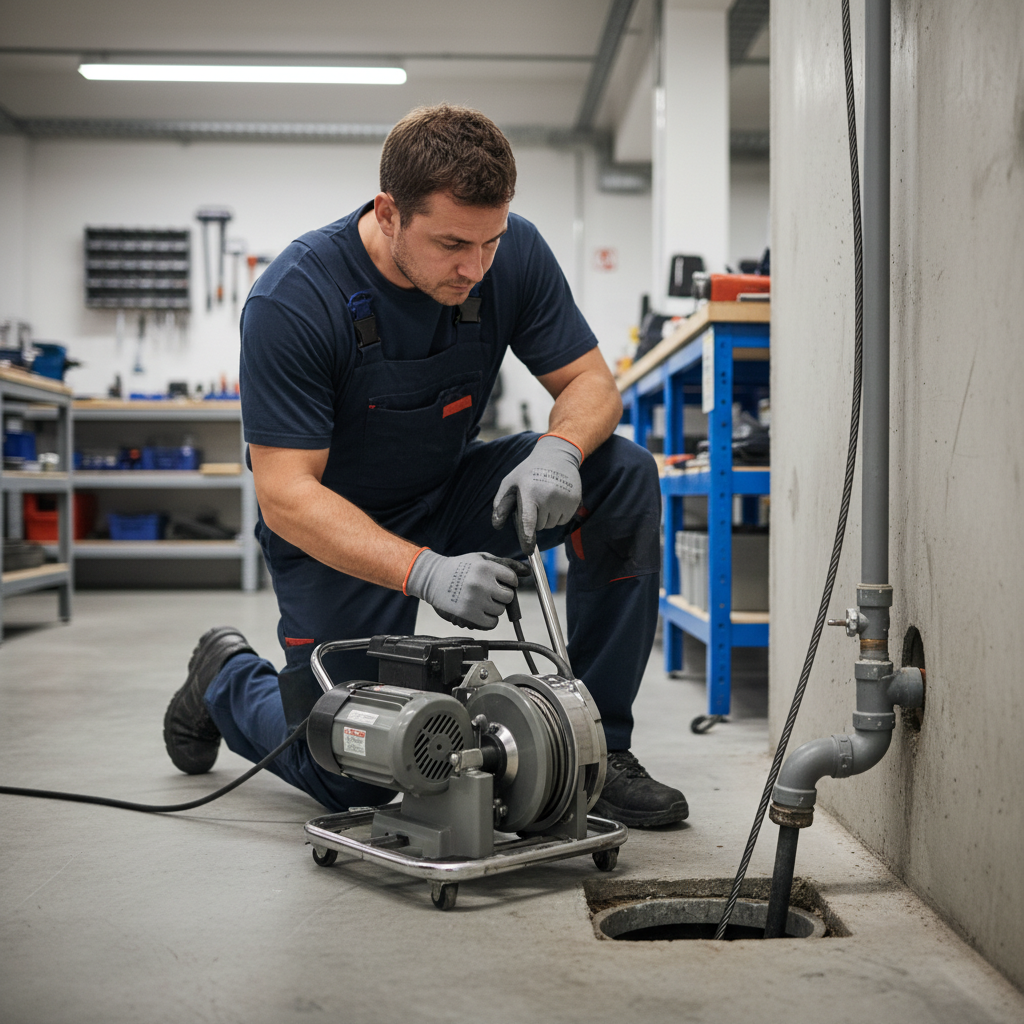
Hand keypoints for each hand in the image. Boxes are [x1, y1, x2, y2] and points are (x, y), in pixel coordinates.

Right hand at [404, 550, 530, 629]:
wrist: (432, 578)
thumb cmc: (458, 567)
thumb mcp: (481, 558)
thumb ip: (505, 564)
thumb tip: (528, 571)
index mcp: (485, 567)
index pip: (512, 579)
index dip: (508, 581)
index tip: (501, 582)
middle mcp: (481, 584)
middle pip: (508, 596)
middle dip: (502, 595)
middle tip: (491, 592)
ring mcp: (475, 600)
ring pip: (500, 610)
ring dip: (494, 607)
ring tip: (481, 600)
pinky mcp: (468, 614)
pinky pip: (491, 623)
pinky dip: (489, 620)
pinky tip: (480, 611)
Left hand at [491, 435, 581, 553]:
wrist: (557, 456)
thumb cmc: (528, 471)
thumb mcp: (510, 482)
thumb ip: (500, 503)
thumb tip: (496, 525)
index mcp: (530, 492)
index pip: (529, 520)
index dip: (528, 537)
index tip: (528, 550)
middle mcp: (548, 496)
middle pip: (539, 526)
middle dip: (535, 518)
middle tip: (535, 500)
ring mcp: (564, 499)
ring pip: (551, 524)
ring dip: (546, 517)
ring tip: (545, 497)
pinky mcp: (575, 501)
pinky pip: (563, 520)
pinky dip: (558, 515)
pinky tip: (556, 499)